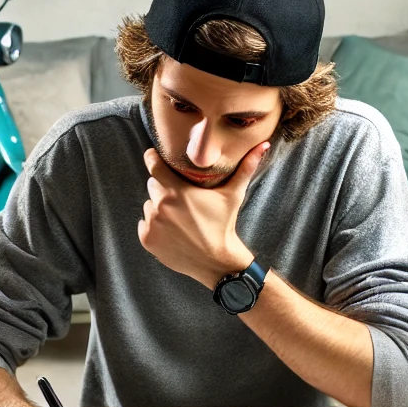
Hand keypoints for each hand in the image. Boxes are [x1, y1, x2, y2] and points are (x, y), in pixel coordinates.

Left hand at [138, 143, 267, 288]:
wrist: (216, 261)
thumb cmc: (224, 225)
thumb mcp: (233, 195)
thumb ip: (245, 168)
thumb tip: (263, 145)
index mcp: (176, 191)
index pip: (152, 164)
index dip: (152, 158)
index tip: (155, 157)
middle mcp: (160, 206)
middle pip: (152, 185)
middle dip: (163, 188)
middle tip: (179, 198)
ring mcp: (152, 223)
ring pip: (148, 205)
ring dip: (158, 208)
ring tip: (178, 217)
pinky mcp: (147, 239)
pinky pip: (144, 224)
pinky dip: (154, 226)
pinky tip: (172, 231)